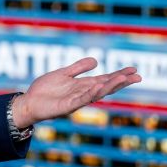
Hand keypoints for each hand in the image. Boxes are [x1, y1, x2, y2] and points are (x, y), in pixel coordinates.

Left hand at [12, 57, 141, 127]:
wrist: (29, 102)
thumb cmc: (45, 89)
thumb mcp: (63, 73)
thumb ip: (78, 68)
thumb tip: (96, 60)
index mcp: (82, 85)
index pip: (104, 79)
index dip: (118, 74)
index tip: (133, 69)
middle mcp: (82, 92)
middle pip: (105, 86)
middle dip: (121, 81)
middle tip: (138, 76)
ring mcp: (76, 100)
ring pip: (97, 93)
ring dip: (109, 86)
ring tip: (122, 79)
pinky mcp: (67, 106)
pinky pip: (81, 99)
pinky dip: (90, 93)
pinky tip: (99, 87)